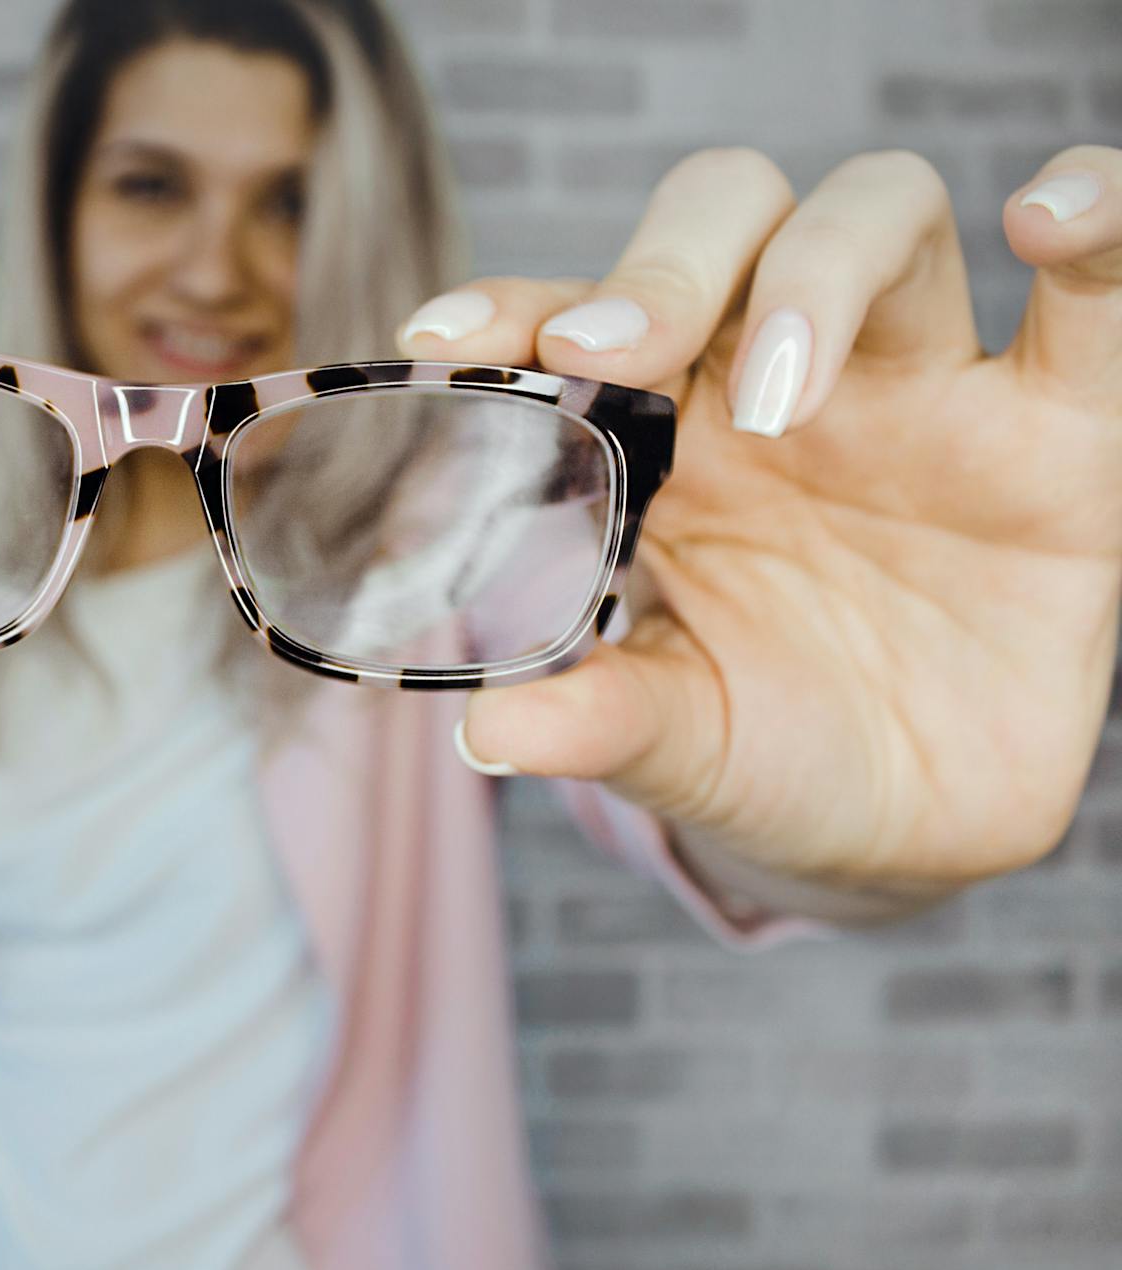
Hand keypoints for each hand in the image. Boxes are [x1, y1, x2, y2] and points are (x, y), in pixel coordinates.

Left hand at [403, 146, 1121, 910]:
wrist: (903, 828)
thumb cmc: (762, 750)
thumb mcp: (675, 741)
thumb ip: (599, 720)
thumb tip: (489, 732)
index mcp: (661, 436)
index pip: (581, 318)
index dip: (514, 303)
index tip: (442, 338)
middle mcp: (778, 381)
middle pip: (725, 221)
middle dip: (660, 264)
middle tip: (606, 357)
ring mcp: (918, 390)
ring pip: (878, 213)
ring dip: (817, 268)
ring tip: (781, 398)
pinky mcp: (1058, 431)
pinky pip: (1101, 293)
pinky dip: (1099, 217)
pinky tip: (1049, 224)